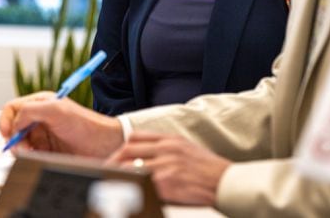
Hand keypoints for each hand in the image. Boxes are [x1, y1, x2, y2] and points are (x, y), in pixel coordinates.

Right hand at [0, 91, 123, 156]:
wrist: (103, 145)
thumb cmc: (85, 125)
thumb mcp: (57, 110)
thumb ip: (31, 110)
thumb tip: (15, 123)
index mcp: (41, 103)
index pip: (11, 109)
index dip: (6, 120)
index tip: (9, 133)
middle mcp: (39, 117)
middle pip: (11, 128)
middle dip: (13, 139)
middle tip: (23, 148)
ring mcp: (42, 134)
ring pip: (18, 143)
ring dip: (21, 150)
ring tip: (32, 153)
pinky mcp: (45, 150)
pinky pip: (28, 154)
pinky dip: (28, 157)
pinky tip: (38, 158)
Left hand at [107, 132, 230, 206]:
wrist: (226, 182)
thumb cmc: (208, 170)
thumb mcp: (187, 150)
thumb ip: (166, 149)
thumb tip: (144, 157)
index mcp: (171, 139)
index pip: (136, 136)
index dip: (121, 148)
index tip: (113, 159)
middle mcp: (167, 148)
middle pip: (128, 150)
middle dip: (113, 162)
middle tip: (104, 173)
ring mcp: (167, 164)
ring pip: (130, 167)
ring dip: (117, 176)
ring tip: (109, 185)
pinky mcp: (168, 182)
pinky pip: (141, 184)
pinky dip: (130, 188)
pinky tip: (127, 193)